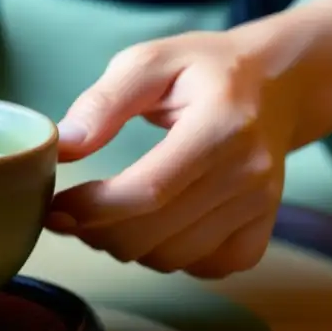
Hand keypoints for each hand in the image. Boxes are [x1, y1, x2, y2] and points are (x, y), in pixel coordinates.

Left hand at [44, 29, 302, 278]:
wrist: (276, 83)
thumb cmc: (204, 69)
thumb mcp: (149, 61)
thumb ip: (103, 103)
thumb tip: (64, 146)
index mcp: (221, 124)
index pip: (149, 190)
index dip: (93, 208)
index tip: (55, 206)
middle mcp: (248, 172)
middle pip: (156, 233)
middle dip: (98, 231)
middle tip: (72, 211)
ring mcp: (260, 206)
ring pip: (173, 258)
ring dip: (127, 246)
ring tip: (107, 214)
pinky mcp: (263, 228)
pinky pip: (205, 268)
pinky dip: (169, 257)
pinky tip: (153, 227)